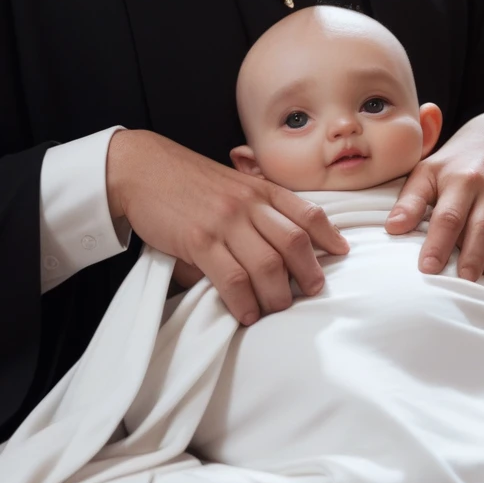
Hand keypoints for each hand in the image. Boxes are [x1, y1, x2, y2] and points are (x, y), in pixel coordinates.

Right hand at [107, 129, 348, 324]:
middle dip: (309, 273)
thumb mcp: (230, 185)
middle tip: (311, 291)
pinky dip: (244, 301)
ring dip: (277, 296)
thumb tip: (271, 254)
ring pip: (267, 265)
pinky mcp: (200, 240)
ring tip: (276, 308)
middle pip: (294, 243)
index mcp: (259, 188)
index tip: (341, 252)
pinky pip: (231, 278)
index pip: (306, 212)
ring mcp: (225, 221)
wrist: (143, 169)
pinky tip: (247, 313)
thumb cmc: (186, 181)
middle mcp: (248, 203)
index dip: (329, 235)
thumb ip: (253, 212)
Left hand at [384, 111, 483, 281]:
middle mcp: (478, 183)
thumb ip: (410, 200)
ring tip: (466, 283)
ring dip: (481, 261)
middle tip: (443, 280)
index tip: (424, 266)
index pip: (440, 210)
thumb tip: (392, 228)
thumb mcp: (429, 171)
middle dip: (457, 254)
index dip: (431, 238)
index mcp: (449, 175)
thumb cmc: (457, 163)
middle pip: (469, 223)